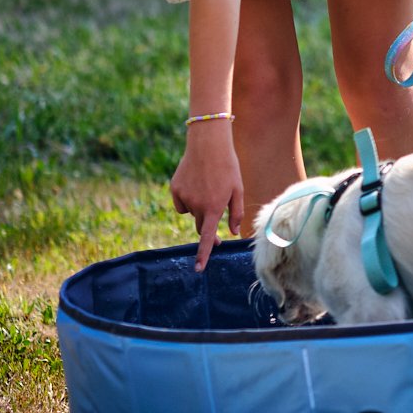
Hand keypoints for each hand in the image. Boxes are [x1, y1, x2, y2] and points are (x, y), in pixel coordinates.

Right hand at [170, 121, 243, 270]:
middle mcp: (196, 205)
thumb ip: (235, 213)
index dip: (203, 254)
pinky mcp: (174, 189)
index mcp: (213, 207)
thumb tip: (233, 232)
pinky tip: (195, 184)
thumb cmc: (228, 167)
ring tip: (208, 187)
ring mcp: (183, 197)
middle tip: (216, 213)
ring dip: (199, 207)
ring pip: (191, 213)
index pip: (206, 237)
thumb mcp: (237, 189)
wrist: (208, 144)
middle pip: (200, 225)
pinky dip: (188, 199)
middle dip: (207, 225)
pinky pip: (182, 203)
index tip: (198, 269)